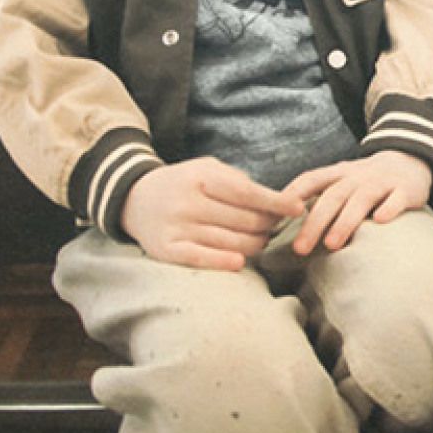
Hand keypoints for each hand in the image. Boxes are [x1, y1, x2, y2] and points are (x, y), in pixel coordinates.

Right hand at [120, 157, 304, 270]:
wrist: (134, 198)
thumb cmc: (183, 183)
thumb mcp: (206, 169)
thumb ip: (239, 182)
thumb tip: (278, 202)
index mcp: (200, 177)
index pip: (247, 193)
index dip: (276, 202)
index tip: (298, 208)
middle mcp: (188, 202)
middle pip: (243, 221)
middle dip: (267, 226)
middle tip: (274, 227)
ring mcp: (176, 227)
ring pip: (230, 243)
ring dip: (253, 245)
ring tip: (260, 241)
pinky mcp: (166, 250)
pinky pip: (201, 259)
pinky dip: (223, 262)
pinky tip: (240, 263)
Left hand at [282, 151, 432, 255]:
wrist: (408, 161)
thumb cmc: (365, 181)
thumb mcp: (340, 181)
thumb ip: (316, 196)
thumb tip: (280, 220)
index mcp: (338, 173)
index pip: (311, 179)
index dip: (293, 193)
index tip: (276, 215)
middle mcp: (357, 176)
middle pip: (333, 196)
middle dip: (315, 223)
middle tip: (300, 249)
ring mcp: (382, 182)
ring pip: (361, 199)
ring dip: (345, 221)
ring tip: (332, 245)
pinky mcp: (406, 190)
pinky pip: (397, 199)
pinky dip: (389, 208)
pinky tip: (380, 221)